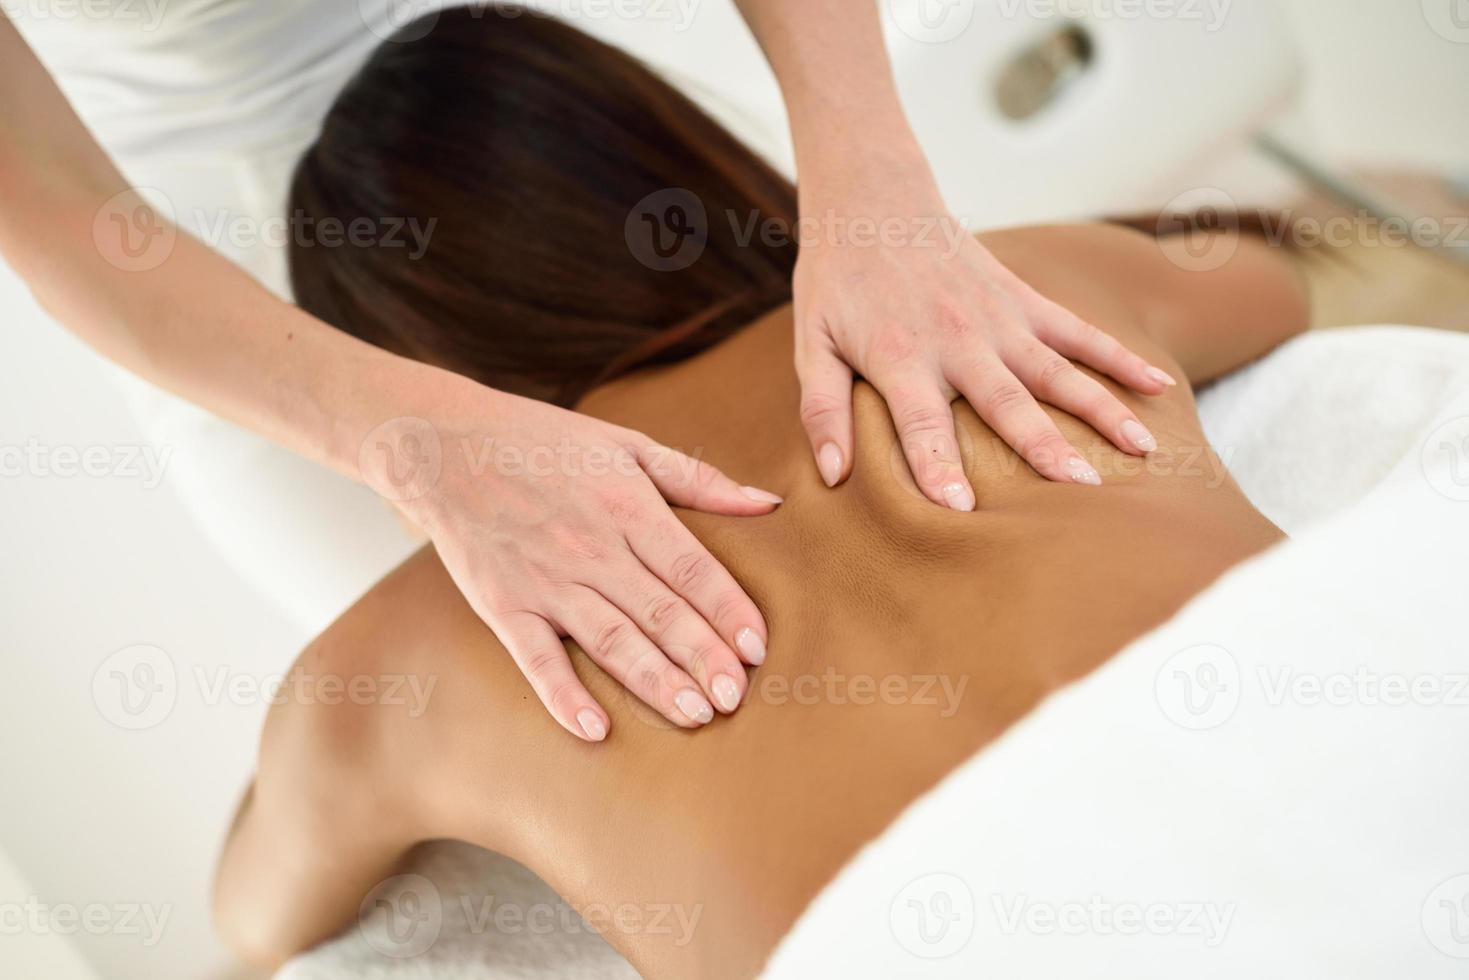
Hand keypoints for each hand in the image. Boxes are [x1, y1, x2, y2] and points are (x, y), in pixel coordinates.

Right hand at [361, 374, 778, 741]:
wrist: (445, 445)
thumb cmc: (546, 444)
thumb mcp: (628, 444)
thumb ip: (699, 479)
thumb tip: (768, 503)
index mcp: (627, 506)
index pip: (690, 567)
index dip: (727, 609)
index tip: (758, 648)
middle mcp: (591, 548)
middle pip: (658, 610)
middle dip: (701, 656)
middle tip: (735, 698)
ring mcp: (545, 580)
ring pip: (610, 639)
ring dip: (653, 681)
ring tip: (693, 716)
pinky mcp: (503, 605)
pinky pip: (536, 658)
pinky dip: (563, 695)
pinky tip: (595, 729)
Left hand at [792, 191, 1176, 507]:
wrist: (875, 200)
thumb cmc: (838, 281)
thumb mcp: (811, 343)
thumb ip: (821, 408)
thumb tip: (832, 475)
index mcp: (900, 357)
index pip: (920, 423)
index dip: (937, 465)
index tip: (962, 509)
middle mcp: (957, 340)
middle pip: (1005, 403)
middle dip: (1043, 447)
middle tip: (1083, 489)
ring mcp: (998, 319)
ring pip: (1058, 371)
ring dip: (1101, 409)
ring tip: (1140, 451)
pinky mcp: (1023, 301)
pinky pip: (1079, 332)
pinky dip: (1120, 357)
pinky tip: (1158, 387)